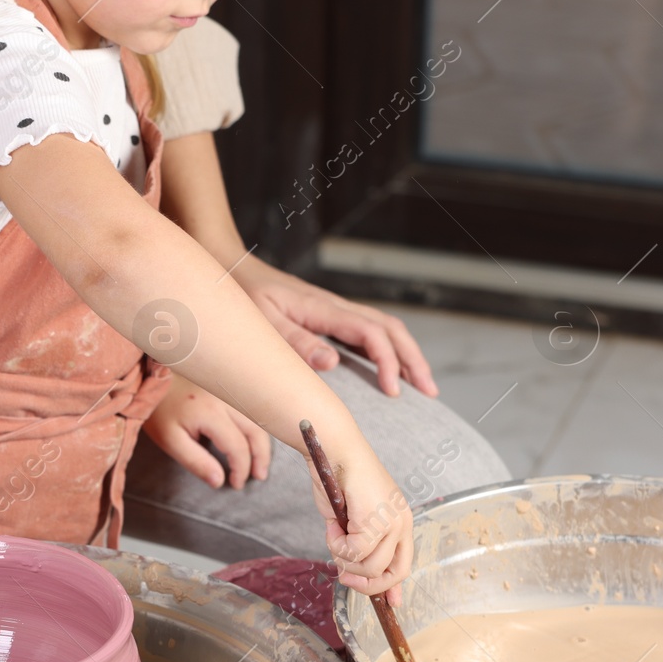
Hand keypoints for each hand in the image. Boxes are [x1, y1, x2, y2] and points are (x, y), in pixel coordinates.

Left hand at [144, 374, 271, 488]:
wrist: (152, 379)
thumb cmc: (159, 411)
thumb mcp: (170, 441)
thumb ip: (196, 462)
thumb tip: (219, 481)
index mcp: (211, 413)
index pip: (238, 446)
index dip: (241, 468)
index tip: (235, 483)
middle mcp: (225, 398)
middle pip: (255, 430)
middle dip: (261, 456)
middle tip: (259, 475)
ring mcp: (228, 389)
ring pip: (256, 417)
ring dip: (261, 440)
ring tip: (260, 460)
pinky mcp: (227, 386)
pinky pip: (250, 407)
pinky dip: (255, 425)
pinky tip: (251, 438)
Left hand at [235, 259, 436, 397]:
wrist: (233, 268)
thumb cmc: (245, 296)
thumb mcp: (263, 322)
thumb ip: (296, 342)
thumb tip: (332, 362)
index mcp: (323, 309)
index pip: (370, 334)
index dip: (387, 362)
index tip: (393, 391)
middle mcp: (336, 307)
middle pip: (390, 329)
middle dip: (413, 360)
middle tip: (429, 392)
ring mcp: (335, 310)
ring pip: (385, 328)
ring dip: (406, 355)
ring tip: (422, 385)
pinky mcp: (330, 317)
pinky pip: (370, 331)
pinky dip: (389, 349)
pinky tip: (391, 368)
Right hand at [305, 438, 411, 603]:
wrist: (333, 452)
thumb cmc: (338, 481)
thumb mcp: (351, 522)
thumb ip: (358, 548)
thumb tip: (354, 577)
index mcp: (400, 522)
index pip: (404, 565)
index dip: (392, 588)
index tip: (387, 603)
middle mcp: (402, 523)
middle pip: (393, 572)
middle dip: (366, 584)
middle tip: (345, 577)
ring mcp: (391, 520)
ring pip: (370, 565)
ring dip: (344, 558)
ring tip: (334, 536)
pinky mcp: (376, 518)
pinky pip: (355, 550)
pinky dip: (336, 544)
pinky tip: (332, 526)